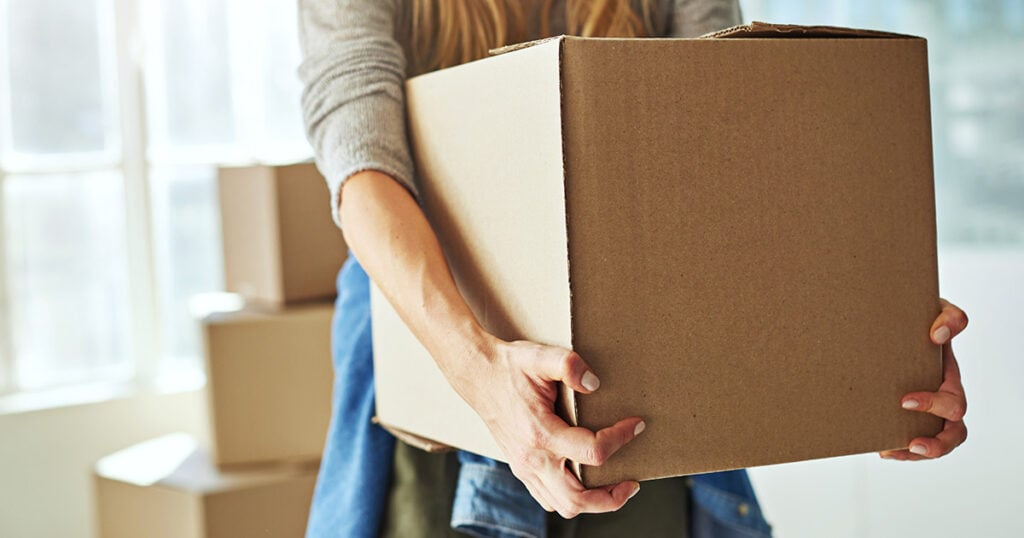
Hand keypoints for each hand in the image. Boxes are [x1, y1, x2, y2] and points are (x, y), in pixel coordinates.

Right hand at [460, 339, 643, 518]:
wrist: (477, 375)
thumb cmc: (510, 366)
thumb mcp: (540, 356)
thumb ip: (569, 365)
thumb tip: (594, 383)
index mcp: (540, 433)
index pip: (592, 453)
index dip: (620, 439)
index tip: (636, 425)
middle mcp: (532, 458)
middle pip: (577, 499)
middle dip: (610, 497)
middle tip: (631, 482)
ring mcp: (524, 467)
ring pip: (562, 505)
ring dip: (592, 503)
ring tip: (613, 486)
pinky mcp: (521, 468)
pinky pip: (548, 498)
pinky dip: (572, 497)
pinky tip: (585, 479)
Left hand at [880, 299, 967, 460]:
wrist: (896, 319)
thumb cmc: (920, 317)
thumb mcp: (938, 309)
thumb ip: (950, 316)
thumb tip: (938, 335)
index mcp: (948, 379)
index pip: (954, 403)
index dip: (934, 406)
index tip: (904, 401)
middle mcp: (940, 398)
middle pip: (954, 432)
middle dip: (937, 444)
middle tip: (913, 443)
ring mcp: (924, 409)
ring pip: (934, 442)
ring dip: (916, 453)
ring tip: (890, 451)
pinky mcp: (905, 413)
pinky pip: (909, 439)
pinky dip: (898, 448)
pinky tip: (880, 446)